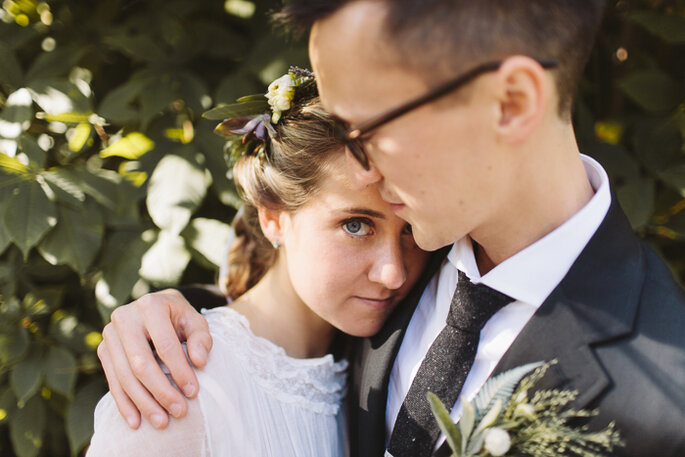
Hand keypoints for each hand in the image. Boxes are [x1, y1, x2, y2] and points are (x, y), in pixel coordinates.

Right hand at [97, 289, 212, 429]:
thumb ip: (201, 338)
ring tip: (162, 422)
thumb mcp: (196, 321)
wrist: (155, 308)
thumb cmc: (179, 318)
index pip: (165, 345)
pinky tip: (136, 421)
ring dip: (143, 403)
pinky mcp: (103, 349)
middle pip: (141, 364)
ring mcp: (110, 334)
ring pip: (125, 376)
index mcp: (150, 305)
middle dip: (161, 391)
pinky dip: (124, 403)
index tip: (193, 392)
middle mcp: (125, 317)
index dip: (179, 370)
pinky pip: (113, 381)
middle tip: (179, 412)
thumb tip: (199, 362)